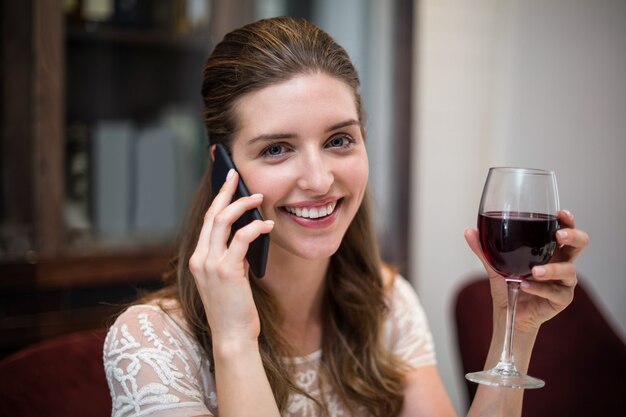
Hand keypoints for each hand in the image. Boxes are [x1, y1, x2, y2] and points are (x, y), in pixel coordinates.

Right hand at [188, 169, 273, 345]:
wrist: (232, 336)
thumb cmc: (234, 308)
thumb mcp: (230, 278)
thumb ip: (233, 257)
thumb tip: (248, 234)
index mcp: (198, 259)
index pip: (207, 222)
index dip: (216, 199)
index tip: (225, 182)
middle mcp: (200, 258)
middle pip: (212, 215)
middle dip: (226, 191)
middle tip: (237, 175)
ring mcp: (210, 264)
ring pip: (223, 221)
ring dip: (243, 205)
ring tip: (259, 197)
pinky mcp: (226, 271)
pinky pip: (241, 239)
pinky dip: (255, 227)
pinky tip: (267, 224)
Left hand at [464, 210, 588, 332]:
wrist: (508, 313)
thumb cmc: (507, 286)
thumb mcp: (494, 265)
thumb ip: (483, 249)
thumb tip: (469, 231)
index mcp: (548, 249)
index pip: (564, 230)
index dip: (567, 220)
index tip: (561, 214)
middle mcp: (561, 262)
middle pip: (580, 244)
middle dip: (572, 236)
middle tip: (559, 235)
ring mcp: (564, 281)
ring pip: (569, 270)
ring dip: (552, 269)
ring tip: (534, 271)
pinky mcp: (562, 299)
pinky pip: (555, 292)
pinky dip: (539, 288)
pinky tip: (525, 285)